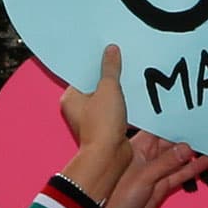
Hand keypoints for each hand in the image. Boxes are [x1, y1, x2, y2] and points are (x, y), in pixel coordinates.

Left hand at [58, 46, 133, 201]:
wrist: (110, 156)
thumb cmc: (102, 125)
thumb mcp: (109, 89)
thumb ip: (110, 68)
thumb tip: (111, 51)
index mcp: (72, 97)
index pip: (83, 73)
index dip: (96, 61)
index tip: (108, 50)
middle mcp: (79, 107)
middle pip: (96, 84)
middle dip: (110, 74)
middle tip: (123, 59)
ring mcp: (93, 117)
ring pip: (107, 96)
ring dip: (119, 89)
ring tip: (131, 76)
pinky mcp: (107, 126)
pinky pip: (116, 108)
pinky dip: (124, 102)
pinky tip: (136, 95)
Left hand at [77, 133, 204, 207]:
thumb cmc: (116, 195)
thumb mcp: (144, 176)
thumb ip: (167, 162)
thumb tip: (187, 148)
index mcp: (137, 147)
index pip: (158, 129)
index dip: (172, 122)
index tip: (189, 114)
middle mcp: (147, 156)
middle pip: (170, 142)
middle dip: (187, 135)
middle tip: (207, 126)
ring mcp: (155, 172)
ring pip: (178, 158)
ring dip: (193, 153)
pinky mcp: (162, 186)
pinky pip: (180, 174)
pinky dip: (192, 169)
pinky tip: (206, 161)